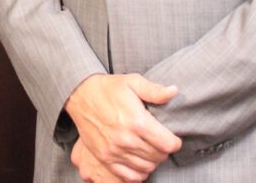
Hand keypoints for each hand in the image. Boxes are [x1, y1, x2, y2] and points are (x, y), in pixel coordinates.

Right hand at [64, 73, 181, 181]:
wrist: (80, 95)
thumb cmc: (109, 88)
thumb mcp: (132, 82)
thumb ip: (154, 90)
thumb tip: (174, 92)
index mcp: (137, 121)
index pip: (168, 144)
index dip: (175, 142)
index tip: (172, 137)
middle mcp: (127, 139)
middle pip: (159, 157)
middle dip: (164, 150)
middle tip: (160, 141)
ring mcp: (115, 151)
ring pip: (146, 167)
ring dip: (152, 160)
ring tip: (150, 149)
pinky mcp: (105, 158)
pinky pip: (129, 176)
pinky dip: (139, 173)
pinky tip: (139, 162)